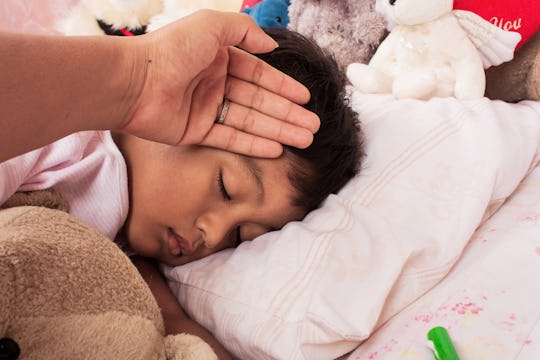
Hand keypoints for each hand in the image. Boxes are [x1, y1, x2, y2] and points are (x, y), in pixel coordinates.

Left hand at [122, 10, 319, 157]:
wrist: (134, 81)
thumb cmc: (170, 49)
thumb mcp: (211, 25)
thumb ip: (243, 31)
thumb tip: (270, 45)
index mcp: (218, 58)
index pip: (258, 75)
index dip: (283, 87)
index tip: (304, 98)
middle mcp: (214, 83)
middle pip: (259, 101)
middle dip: (287, 113)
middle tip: (312, 125)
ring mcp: (206, 109)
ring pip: (250, 121)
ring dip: (278, 130)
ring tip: (304, 138)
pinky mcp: (197, 132)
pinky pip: (231, 138)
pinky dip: (254, 144)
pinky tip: (277, 149)